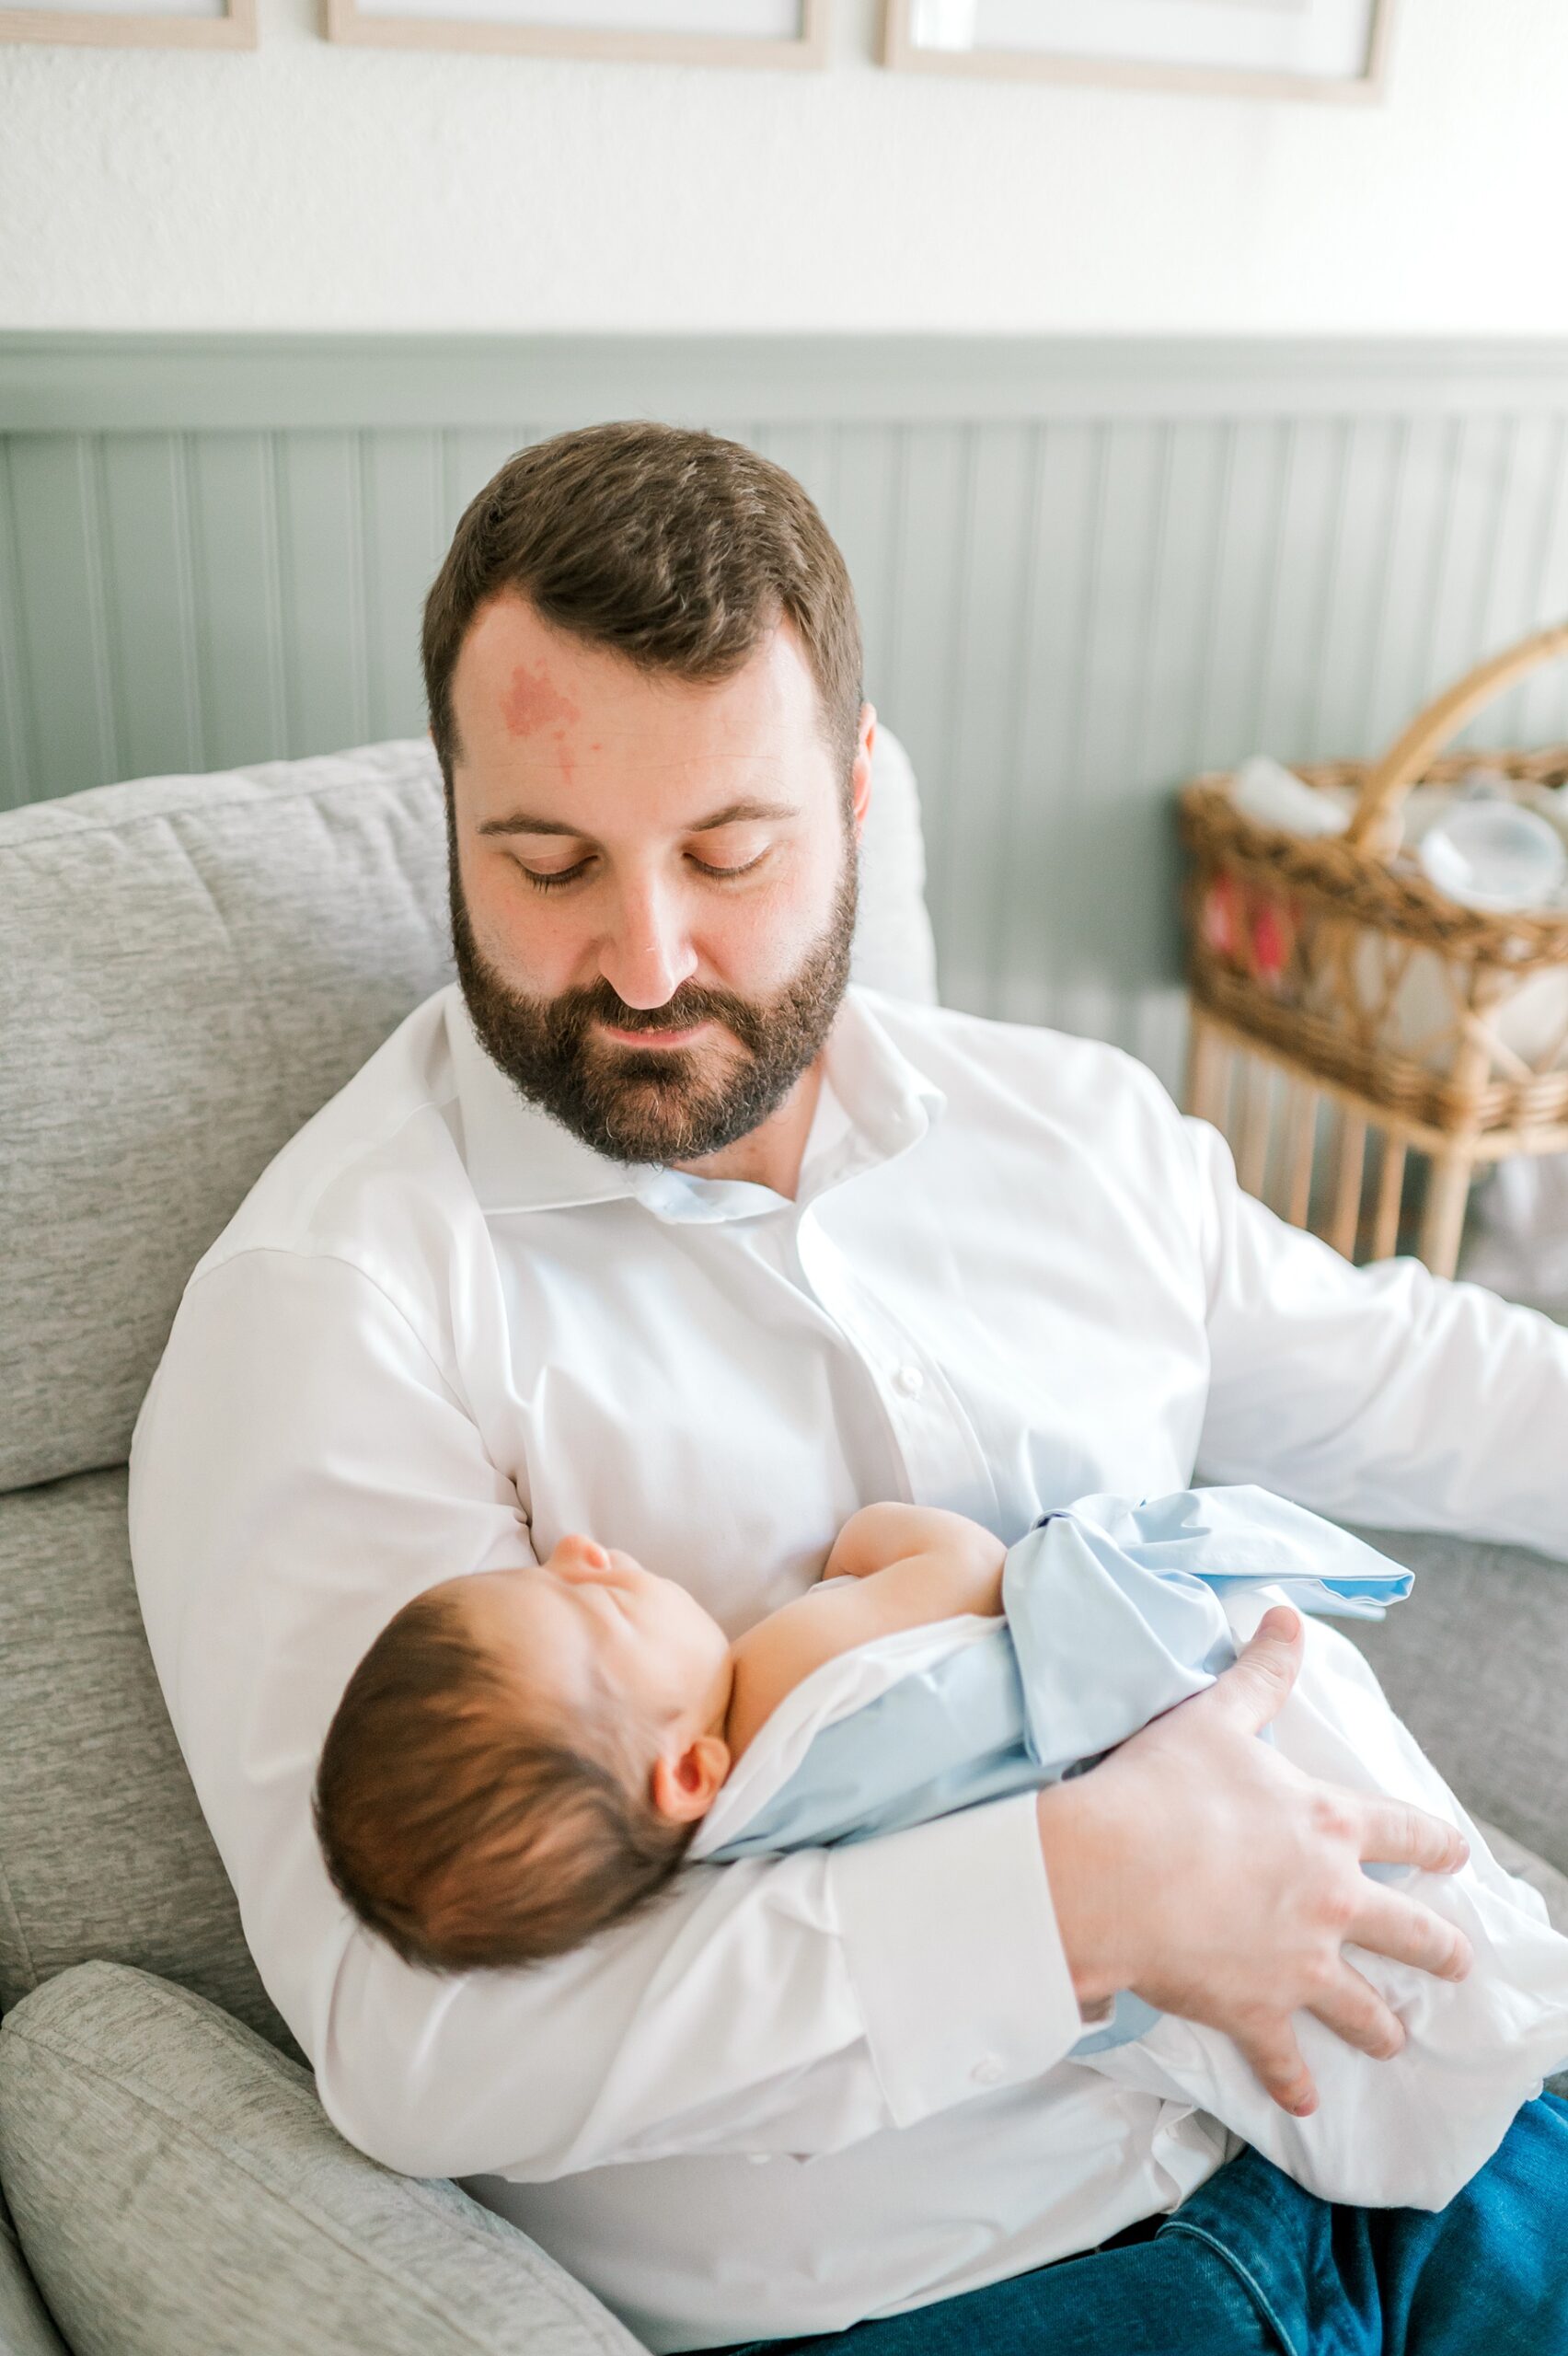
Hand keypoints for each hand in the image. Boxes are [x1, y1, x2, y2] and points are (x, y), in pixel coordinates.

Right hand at [1036, 1606, 1472, 2116]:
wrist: (1119, 1871)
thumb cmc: (1166, 1787)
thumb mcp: (1216, 1716)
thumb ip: (1261, 1672)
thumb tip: (1287, 1615)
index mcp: (1328, 1826)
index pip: (1404, 1834)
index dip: (1435, 1843)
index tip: (1458, 1855)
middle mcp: (1332, 1900)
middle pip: (1409, 1933)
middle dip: (1438, 1950)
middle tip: (1457, 1963)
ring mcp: (1300, 1964)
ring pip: (1364, 2007)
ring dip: (1381, 2026)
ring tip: (1394, 2041)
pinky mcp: (1257, 2010)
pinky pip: (1284, 2059)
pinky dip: (1293, 2082)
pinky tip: (1302, 2103)